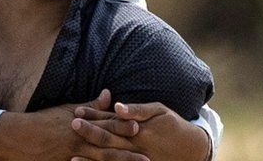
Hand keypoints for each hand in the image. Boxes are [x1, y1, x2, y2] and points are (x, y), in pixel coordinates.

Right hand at [0, 90, 147, 160]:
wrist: (19, 137)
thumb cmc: (44, 121)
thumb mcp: (67, 109)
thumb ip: (91, 105)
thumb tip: (110, 94)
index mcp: (81, 123)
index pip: (105, 124)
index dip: (122, 126)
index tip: (140, 126)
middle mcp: (79, 139)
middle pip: (106, 145)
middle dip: (127, 151)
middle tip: (147, 154)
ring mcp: (72, 155)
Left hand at [72, 101, 209, 160]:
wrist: (192, 149)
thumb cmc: (173, 125)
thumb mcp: (159, 111)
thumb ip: (138, 110)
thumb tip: (118, 107)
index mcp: (140, 129)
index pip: (112, 121)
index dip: (94, 116)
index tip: (77, 111)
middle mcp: (137, 146)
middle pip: (109, 140)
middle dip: (89, 134)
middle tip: (71, 126)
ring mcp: (138, 160)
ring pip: (111, 160)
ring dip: (92, 160)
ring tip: (72, 158)